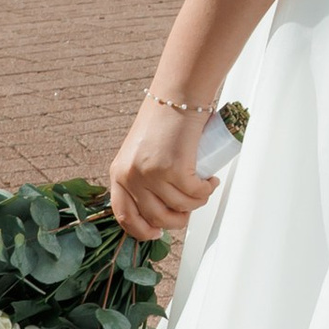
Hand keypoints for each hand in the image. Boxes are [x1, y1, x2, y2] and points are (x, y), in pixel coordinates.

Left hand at [108, 99, 218, 241]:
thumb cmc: (162, 122)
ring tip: (203, 188)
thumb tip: (158, 207)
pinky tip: (210, 181)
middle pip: (157, 218)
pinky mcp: (174, 168)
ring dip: (197, 203)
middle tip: (190, 208)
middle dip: (178, 220)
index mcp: (118, 174)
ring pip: (180, 206)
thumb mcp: (139, 153)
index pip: (125, 216)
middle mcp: (131, 177)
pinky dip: (206, 191)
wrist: (176, 97)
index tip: (158, 232)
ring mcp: (151, 174)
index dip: (143, 231)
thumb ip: (141, 176)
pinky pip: (195, 193)